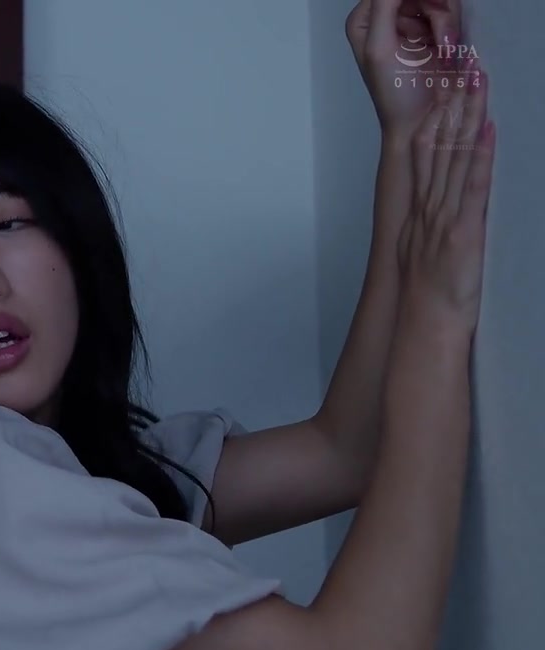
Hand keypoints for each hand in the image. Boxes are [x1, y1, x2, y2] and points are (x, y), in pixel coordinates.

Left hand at [346, 0, 462, 141]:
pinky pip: (450, 12)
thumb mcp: (381, 47)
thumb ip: (384, 6)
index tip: (432, 9)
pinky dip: (452, 29)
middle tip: (442, 38)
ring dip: (447, 22)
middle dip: (437, 9)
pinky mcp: (432, 30)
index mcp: (364, 19)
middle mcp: (385, 16)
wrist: (422, 121)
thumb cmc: (396, 94)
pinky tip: (447, 49)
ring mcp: (411, 22)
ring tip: (445, 49)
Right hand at [397, 59, 493, 334]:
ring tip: (474, 85)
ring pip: (452, 158)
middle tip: (459, 70)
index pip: (422, 153)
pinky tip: (488, 131)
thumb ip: (427, 225)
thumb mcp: (418, 255)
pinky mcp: (463, 231)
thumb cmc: (427, 297)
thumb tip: (434, 208)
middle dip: (448, 105)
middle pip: (435, 146)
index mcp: (417, 212)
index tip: (442, 88)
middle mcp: (426, 208)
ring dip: (465, 119)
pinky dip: (480, 157)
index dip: (432, 117)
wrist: (424, 324)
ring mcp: (443, 217)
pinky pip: (472, 188)